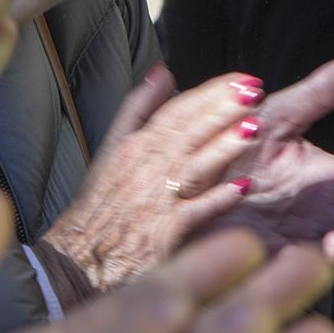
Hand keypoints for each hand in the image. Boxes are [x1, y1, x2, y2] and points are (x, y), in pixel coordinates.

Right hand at [32, 67, 273, 304]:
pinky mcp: (161, 236)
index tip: (242, 79)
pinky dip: (215, 201)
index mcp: (135, 146)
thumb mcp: (112, 148)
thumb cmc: (102, 205)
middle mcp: (144, 169)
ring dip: (223, 148)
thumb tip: (163, 72)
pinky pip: (192, 214)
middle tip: (254, 90)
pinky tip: (242, 189)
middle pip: (186, 133)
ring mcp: (154, 202)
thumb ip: (138, 109)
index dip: (210, 93)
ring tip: (253, 128)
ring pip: (192, 168)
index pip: (176, 112)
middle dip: (221, 109)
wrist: (80, 260)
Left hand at [197, 56, 333, 267]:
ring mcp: (298, 239)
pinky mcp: (270, 260)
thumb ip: (315, 95)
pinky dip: (301, 268)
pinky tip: (298, 258)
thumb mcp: (274, 117)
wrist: (185, 175)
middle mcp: (320, 213)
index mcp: (328, 178)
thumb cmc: (235, 143)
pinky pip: (293, 271)